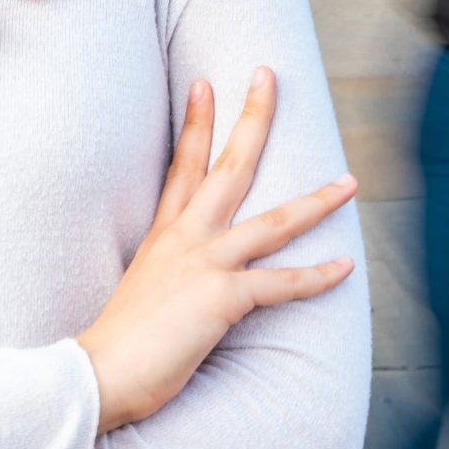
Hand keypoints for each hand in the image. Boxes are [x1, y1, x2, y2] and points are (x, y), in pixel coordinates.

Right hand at [79, 70, 356, 433]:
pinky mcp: (222, 298)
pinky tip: (345, 266)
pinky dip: (316, 277)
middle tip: (268, 75)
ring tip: (349, 182)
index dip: (197, 123)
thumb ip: (165, 271)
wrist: (98, 373)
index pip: (183, 166)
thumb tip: (182, 277)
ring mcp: (205, 264)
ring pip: (273, 222)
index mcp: (163, 235)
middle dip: (253, 118)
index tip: (204, 83)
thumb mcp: (142, 288)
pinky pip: (281, 283)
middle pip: (229, 167)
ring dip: (317, 202)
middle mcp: (185, 239)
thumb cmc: (118, 343)